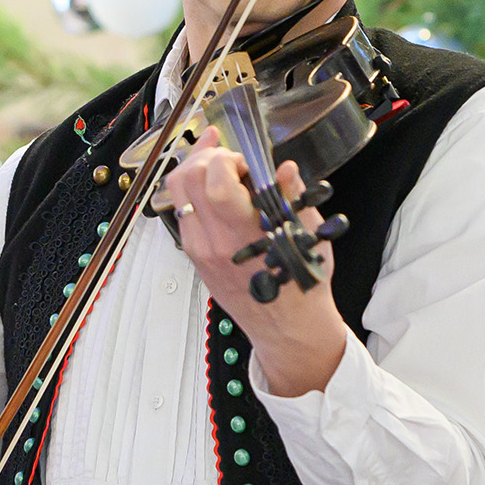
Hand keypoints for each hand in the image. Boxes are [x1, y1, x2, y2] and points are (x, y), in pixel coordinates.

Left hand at [163, 136, 350, 398]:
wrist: (288, 328)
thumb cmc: (303, 284)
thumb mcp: (308, 234)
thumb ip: (292, 197)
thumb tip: (283, 168)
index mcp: (244, 233)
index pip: (213, 180)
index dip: (226, 158)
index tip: (247, 162)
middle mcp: (214, 241)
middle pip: (186, 179)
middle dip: (206, 156)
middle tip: (230, 157)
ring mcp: (199, 249)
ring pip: (176, 194)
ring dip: (194, 169)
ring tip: (216, 161)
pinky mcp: (195, 256)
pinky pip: (182, 213)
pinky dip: (193, 193)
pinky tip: (213, 187)